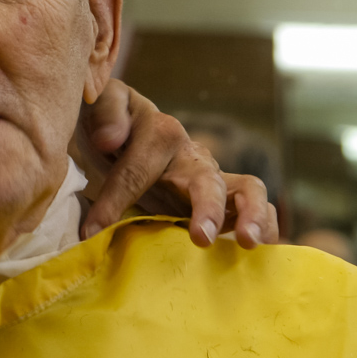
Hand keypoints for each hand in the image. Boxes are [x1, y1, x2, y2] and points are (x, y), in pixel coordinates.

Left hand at [73, 80, 278, 247]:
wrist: (122, 129)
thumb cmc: (109, 121)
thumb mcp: (100, 103)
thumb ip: (105, 113)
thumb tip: (110, 139)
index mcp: (161, 133)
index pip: (137, 170)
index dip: (114, 201)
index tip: (92, 231)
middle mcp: (192, 155)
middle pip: (208, 179)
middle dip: (207, 209)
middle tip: (200, 238)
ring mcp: (211, 177)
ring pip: (248, 191)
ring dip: (251, 216)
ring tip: (248, 243)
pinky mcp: (222, 200)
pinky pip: (254, 208)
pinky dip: (264, 227)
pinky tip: (261, 254)